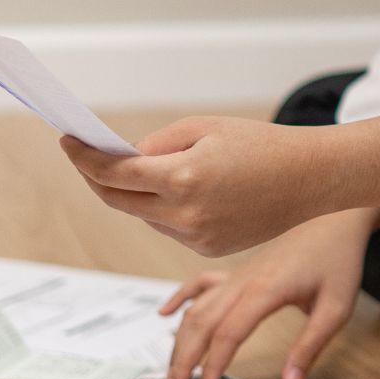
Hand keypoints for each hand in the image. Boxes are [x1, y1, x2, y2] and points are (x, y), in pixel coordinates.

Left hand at [61, 114, 379, 257]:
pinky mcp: (209, 250)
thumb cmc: (260, 144)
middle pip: (118, 201)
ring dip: (134, 194)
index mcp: (184, 178)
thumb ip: (156, 145)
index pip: (113, 173)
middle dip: (97, 178)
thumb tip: (122, 161)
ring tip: (136, 170)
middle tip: (86, 156)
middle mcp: (185, 216)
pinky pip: (170, 228)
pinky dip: (165, 210)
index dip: (83, 157)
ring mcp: (197, 238)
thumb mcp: (203, 128)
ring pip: (144, 216)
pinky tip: (183, 192)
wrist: (312, 178)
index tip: (67, 141)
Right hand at [157, 208, 377, 378]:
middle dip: (183, 360)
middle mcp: (243, 281)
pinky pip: (201, 284)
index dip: (213, 367)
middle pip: (201, 323)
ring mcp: (237, 275)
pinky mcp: (239, 272)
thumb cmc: (338, 260)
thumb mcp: (336, 308)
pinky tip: (165, 315)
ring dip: (179, 340)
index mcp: (265, 290)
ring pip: (197, 308)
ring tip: (172, 372)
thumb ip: (311, 347)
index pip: (228, 335)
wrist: (336, 220)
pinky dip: (180, 299)